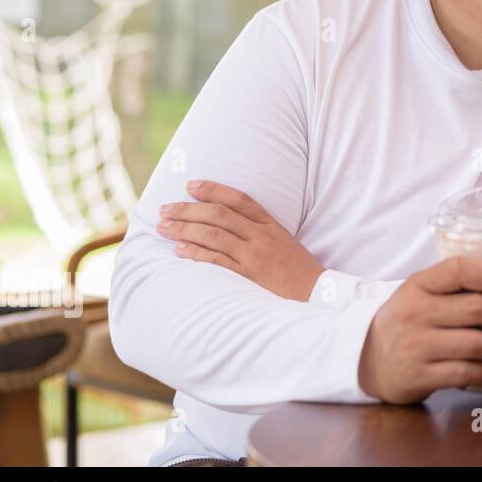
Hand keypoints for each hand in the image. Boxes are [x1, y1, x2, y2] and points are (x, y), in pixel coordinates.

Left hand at [157, 179, 323, 301]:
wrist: (317, 296)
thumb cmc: (298, 272)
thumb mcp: (284, 243)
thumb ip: (260, 232)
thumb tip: (226, 225)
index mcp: (272, 226)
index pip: (239, 199)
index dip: (213, 189)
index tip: (191, 185)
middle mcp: (262, 237)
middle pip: (219, 215)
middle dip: (188, 210)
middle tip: (165, 209)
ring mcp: (255, 256)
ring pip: (213, 235)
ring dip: (184, 229)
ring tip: (164, 227)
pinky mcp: (248, 277)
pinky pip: (216, 261)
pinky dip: (195, 253)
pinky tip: (179, 249)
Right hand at [357, 256, 481, 403]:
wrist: (365, 358)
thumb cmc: (406, 321)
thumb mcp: (420, 294)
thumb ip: (454, 288)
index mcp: (418, 285)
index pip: (457, 269)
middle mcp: (415, 313)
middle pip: (475, 309)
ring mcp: (415, 345)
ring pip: (474, 343)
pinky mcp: (418, 375)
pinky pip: (464, 372)